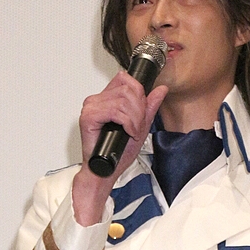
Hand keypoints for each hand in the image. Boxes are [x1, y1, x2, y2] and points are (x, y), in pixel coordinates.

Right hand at [72, 71, 166, 224]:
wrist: (106, 170)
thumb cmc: (117, 153)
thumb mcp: (140, 126)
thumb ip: (149, 106)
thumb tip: (160, 89)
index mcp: (106, 99)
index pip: (125, 78)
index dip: (139, 93)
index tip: (142, 112)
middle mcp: (96, 100)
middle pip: (126, 88)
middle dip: (140, 109)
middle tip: (138, 126)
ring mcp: (91, 107)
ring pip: (122, 100)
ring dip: (135, 119)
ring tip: (133, 132)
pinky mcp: (88, 117)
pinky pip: (115, 111)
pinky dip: (127, 123)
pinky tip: (128, 132)